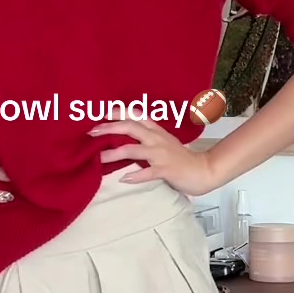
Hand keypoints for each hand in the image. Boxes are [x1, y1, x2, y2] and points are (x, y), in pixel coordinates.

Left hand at [87, 116, 218, 194]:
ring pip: (133, 150)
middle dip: (109, 128)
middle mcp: (156, 139)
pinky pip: (147, 173)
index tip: (99, 114)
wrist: (202, 170)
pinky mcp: (165, 170)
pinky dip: (135, 176)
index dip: (117, 113)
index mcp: (155, 130)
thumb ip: (145, 137)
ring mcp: (160, 154)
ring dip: (114, 154)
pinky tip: (124, 179)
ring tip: (99, 158)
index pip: (134, 115)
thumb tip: (122, 136)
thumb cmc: (180, 158)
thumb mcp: (162, 142)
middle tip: (91, 132)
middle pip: (129, 128)